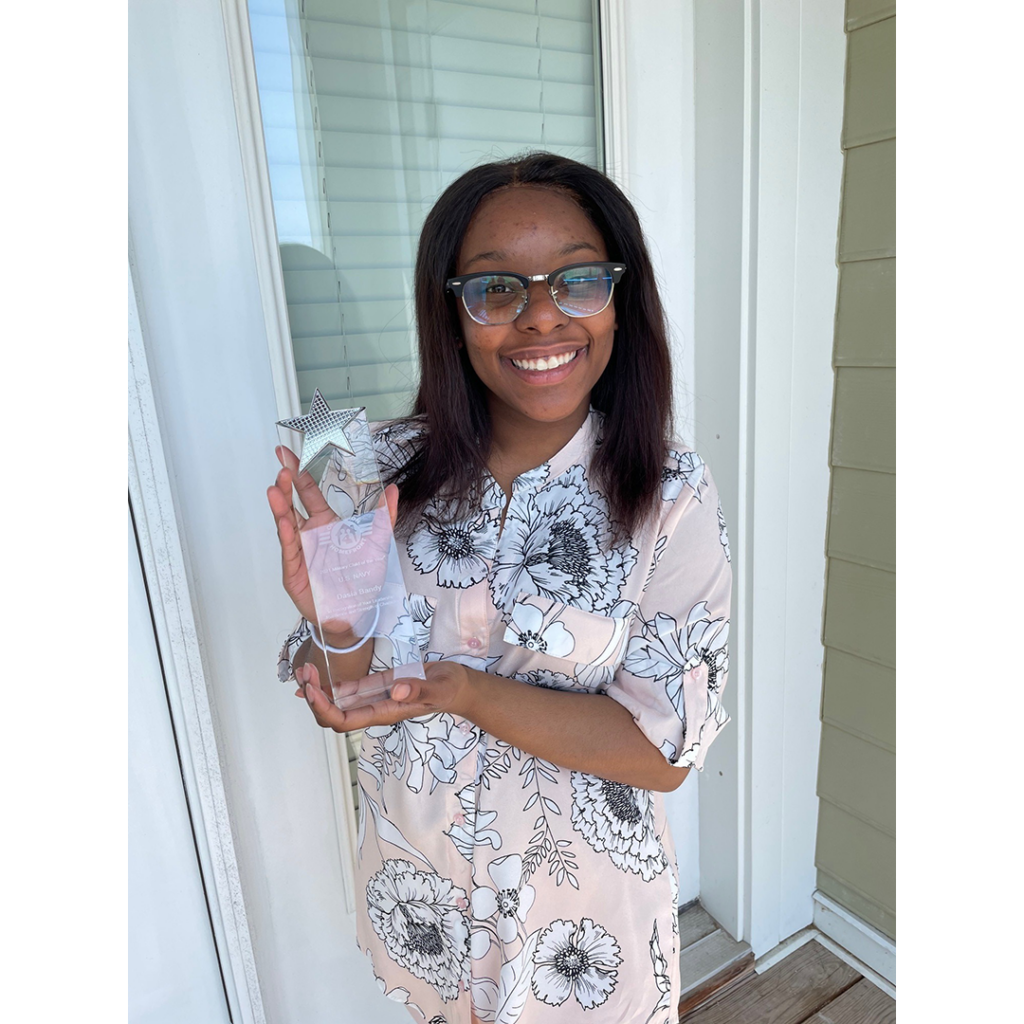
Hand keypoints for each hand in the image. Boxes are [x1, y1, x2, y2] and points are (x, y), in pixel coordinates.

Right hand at [267, 445, 398, 631]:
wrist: (354, 613)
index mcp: (325, 522)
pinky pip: (290, 549)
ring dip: (281, 505)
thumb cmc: (362, 578)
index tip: (289, 453)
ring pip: (286, 522)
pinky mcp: (294, 570)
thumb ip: (384, 517)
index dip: (300, 472)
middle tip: (282, 463)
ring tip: (276, 487)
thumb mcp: (378, 544)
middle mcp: (308, 532)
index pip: (308, 491)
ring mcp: (299, 549)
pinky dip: (286, 534)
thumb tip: (394, 489)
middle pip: (293, 502)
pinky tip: (284, 520)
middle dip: (286, 483)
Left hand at [292, 659, 474, 732]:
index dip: (324, 710)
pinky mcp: (376, 686)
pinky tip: (315, 675)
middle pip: (333, 715)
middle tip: (304, 673)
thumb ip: (420, 689)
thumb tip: (396, 690)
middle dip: (314, 699)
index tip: (313, 691)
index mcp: (385, 713)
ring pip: (336, 702)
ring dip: (317, 690)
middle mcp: (374, 709)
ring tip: (304, 670)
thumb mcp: (440, 687)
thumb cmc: (451, 689)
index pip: (345, 721)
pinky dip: (328, 684)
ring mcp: (373, 698)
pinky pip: (346, 690)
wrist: (458, 686)